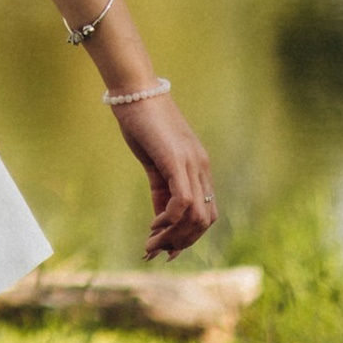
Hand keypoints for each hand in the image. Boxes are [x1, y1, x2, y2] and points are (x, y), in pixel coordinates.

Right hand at [115, 93, 217, 260]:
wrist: (135, 91)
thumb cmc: (142, 123)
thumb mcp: (154, 163)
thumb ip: (161, 189)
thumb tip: (161, 220)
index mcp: (199, 168)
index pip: (207, 213)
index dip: (190, 237)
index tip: (168, 249)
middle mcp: (201, 168)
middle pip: (206, 220)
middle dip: (182, 242)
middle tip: (157, 251)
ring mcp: (192, 164)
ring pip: (196, 216)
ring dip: (173, 237)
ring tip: (151, 244)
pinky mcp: (176, 160)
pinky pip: (182, 202)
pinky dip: (168, 220)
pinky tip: (152, 225)